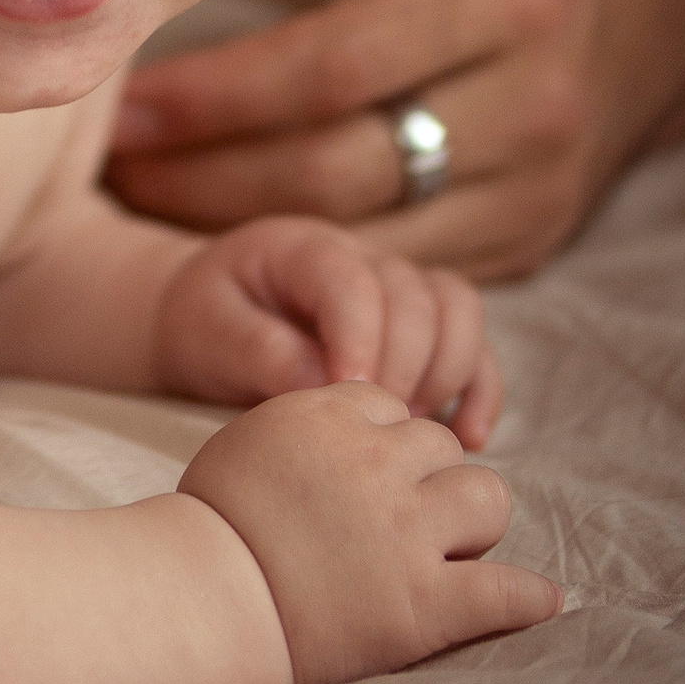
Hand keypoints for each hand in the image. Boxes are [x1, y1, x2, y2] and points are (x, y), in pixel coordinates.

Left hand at [111, 0, 684, 279]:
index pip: (334, 66)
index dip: (217, 96)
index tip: (122, 100)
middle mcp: (535, 99)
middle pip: (342, 168)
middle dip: (207, 179)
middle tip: (105, 171)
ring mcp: (543, 185)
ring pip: (369, 241)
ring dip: (246, 237)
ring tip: (143, 212)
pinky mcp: (538, 240)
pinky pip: (408, 274)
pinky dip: (319, 270)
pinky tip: (236, 247)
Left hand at [153, 216, 500, 442]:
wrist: (208, 317)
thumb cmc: (205, 324)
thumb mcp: (207, 334)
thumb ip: (258, 352)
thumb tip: (321, 385)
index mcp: (304, 247)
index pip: (352, 281)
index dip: (359, 339)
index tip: (349, 398)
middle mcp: (363, 256)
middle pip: (415, 295)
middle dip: (405, 366)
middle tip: (381, 426)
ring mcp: (399, 285)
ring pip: (457, 308)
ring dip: (449, 372)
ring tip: (418, 432)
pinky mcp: (422, 325)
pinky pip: (472, 341)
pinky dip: (479, 385)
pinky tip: (470, 435)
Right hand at [177, 380, 556, 683]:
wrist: (203, 600)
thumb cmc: (210, 526)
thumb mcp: (250, 440)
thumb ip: (306, 424)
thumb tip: (339, 429)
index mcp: (331, 416)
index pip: (393, 406)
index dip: (386, 443)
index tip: (374, 475)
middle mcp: (377, 463)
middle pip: (442, 445)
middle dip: (432, 477)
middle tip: (412, 518)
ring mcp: (406, 533)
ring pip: (485, 495)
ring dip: (473, 520)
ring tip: (456, 549)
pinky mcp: (423, 604)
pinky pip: (502, 591)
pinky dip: (526, 598)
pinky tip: (541, 601)